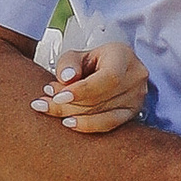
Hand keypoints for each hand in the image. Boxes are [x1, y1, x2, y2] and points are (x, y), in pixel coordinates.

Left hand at [34, 29, 151, 137]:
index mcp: (124, 56)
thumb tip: (66, 78)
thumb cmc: (93, 61)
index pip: (107, 78)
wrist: (111, 69)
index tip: (58, 96)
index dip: (82, 90)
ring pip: (101, 113)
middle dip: (68, 103)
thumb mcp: (78, 55)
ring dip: (71, 114)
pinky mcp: (131, 114)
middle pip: (100, 98)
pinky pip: (108, 125)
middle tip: (43, 101)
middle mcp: (135, 78)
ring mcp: (136, 98)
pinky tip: (68, 122)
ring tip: (49, 107)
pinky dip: (86, 125)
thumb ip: (69, 63)